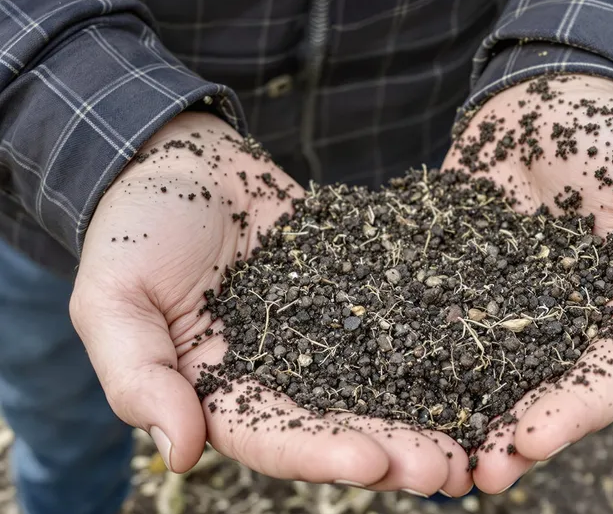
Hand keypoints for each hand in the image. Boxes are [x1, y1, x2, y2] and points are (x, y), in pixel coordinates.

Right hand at [69, 113, 472, 496]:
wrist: (184, 162)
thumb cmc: (135, 228)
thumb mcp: (113, 300)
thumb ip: (139, 376)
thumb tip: (178, 454)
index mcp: (223, 390)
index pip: (274, 437)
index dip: (321, 453)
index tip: (372, 461)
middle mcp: (282, 374)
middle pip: (342, 423)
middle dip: (394, 449)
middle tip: (449, 468)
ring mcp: (324, 333)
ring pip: (381, 382)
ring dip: (427, 411)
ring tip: (478, 434)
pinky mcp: (356, 291)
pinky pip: (399, 318)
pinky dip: (436, 340)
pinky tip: (481, 355)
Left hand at [442, 75, 612, 492]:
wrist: (548, 98)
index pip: (610, 376)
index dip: (577, 410)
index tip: (536, 437)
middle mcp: (566, 325)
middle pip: (544, 391)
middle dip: (515, 434)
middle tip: (481, 473)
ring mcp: (507, 308)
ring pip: (488, 373)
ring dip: (464, 418)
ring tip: (436, 460)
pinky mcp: (457, 284)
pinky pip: (436, 323)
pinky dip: (416, 358)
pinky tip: (387, 392)